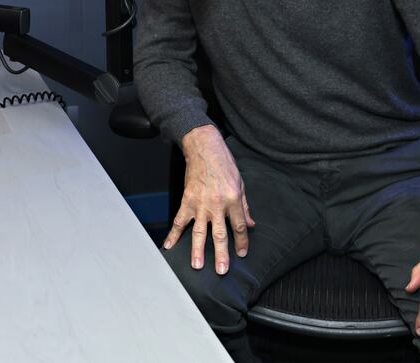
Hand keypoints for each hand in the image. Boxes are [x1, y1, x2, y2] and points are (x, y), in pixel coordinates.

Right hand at [163, 125, 254, 274]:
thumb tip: (250, 224)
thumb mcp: (240, 184)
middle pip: (219, 234)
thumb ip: (244, 207)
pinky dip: (173, 234)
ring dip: (197, 250)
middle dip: (221, 254)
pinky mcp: (187, 200)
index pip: (239, 226)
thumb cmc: (224, 165)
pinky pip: (180, 221)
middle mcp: (217, 204)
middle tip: (221, 270)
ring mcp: (200, 203)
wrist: (205, 149)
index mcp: (233, 199)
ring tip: (197, 265)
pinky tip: (168, 246)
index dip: (241, 242)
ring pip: (199, 232)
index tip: (241, 254)